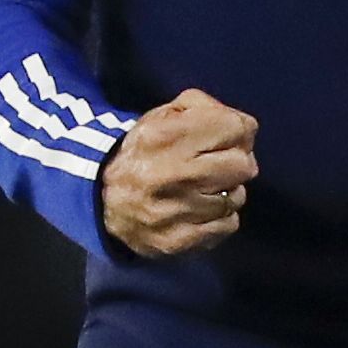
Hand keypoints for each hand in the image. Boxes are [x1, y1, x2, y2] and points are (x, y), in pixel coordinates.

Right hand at [99, 87, 257, 257]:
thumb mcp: (163, 115)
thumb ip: (204, 108)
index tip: (229, 136)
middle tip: (221, 163)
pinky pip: (228, 225)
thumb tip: (244, 127)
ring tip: (206, 187)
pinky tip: (202, 209)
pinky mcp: (180, 240)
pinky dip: (221, 217)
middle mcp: (173, 173)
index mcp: (167, 135)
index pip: (236, 128)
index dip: (239, 130)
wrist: (103, 201)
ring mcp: (177, 211)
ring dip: (228, 191)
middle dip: (237, 161)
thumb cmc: (144, 152)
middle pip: (244, 165)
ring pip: (237, 197)